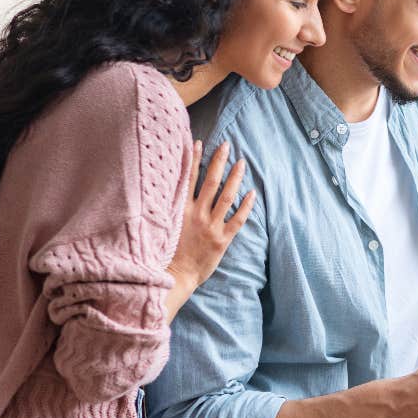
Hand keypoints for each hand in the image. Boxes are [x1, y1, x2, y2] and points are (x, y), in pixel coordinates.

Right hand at [168, 140, 255, 292]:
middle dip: (219, 162)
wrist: (176, 275)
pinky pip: (237, 219)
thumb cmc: (167, 251)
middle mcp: (196, 214)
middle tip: (227, 145)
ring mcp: (210, 226)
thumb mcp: (165, 224)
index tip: (199, 142)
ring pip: (226, 197)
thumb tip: (170, 187)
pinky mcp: (222, 239)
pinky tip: (252, 193)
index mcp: (180, 210)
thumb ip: (170, 206)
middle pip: (210, 182)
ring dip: (235, 178)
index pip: (188, 178)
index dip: (194, 159)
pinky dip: (246, 206)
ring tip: (241, 163)